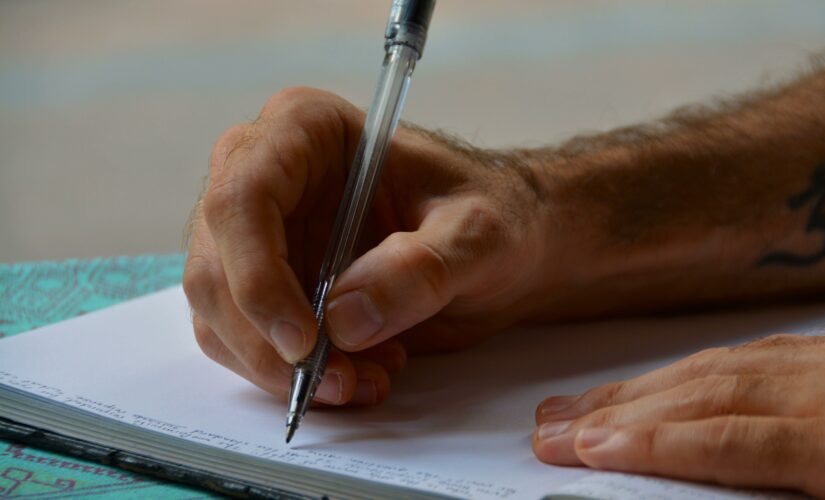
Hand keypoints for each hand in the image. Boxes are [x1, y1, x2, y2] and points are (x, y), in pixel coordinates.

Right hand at [183, 88, 546, 405]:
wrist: (497, 245)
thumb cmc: (492, 215)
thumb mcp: (478, 235)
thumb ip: (420, 269)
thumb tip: (344, 320)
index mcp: (305, 130)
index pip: (243, 199)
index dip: (258, 275)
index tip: (306, 341)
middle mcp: (265, 176)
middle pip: (218, 267)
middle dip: (270, 342)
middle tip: (339, 383)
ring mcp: (259, 236)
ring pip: (221, 315)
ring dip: (280, 370)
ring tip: (363, 381)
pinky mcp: (267, 285)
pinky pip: (246, 342)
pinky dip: (290, 376)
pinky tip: (356, 376)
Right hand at [533, 326, 824, 498]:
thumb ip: (812, 493)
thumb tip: (722, 482)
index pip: (729, 441)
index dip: (652, 444)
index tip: (585, 446)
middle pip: (705, 396)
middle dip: (618, 410)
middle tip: (548, 425)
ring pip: (716, 368)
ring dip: (639, 387)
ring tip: (579, 403)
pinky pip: (750, 352)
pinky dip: (689, 367)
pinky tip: (657, 379)